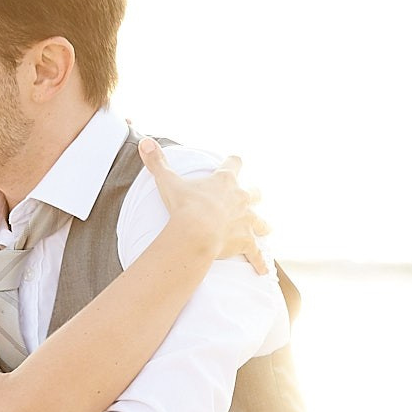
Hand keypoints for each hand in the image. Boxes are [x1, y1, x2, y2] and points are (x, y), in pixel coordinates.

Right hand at [140, 136, 270, 273]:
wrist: (196, 232)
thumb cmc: (184, 206)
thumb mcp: (168, 181)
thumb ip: (157, 162)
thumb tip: (145, 142)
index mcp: (224, 181)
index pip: (234, 164)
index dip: (234, 162)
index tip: (236, 160)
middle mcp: (241, 198)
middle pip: (254, 193)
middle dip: (253, 195)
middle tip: (252, 196)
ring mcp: (246, 221)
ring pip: (261, 222)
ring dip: (262, 225)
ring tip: (266, 228)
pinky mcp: (246, 242)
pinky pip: (257, 254)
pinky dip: (260, 262)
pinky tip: (264, 270)